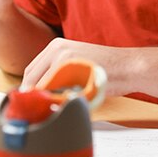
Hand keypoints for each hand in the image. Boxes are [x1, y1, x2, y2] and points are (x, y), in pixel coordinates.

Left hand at [22, 38, 143, 97]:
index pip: (31, 71)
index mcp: (56, 46)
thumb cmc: (106, 70)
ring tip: (52, 109)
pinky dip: (53, 100)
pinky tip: (63, 106)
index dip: (29, 89)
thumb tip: (39, 95)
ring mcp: (62, 57)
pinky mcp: (70, 68)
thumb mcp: (76, 67)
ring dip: (42, 99)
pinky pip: (52, 90)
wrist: (128, 68)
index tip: (31, 103)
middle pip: (31, 78)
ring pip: (39, 85)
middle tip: (37, 110)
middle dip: (32, 95)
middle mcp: (56, 48)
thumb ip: (57, 76)